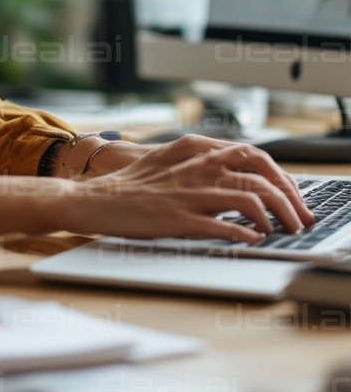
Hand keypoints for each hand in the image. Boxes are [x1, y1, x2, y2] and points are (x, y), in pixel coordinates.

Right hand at [59, 135, 315, 242]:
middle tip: (297, 218)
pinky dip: (246, 235)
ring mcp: (188, 194)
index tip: (292, 194)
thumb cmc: (130, 185)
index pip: (254, 155)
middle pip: (261, 175)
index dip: (281, 175)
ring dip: (276, 217)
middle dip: (289, 198)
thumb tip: (236, 172)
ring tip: (283, 231)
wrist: (92, 198)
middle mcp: (196, 167)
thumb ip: (201, 162)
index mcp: (195, 150)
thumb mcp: (169, 161)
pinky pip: (223, 226)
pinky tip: (254, 241)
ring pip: (250, 199)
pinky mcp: (178, 220)